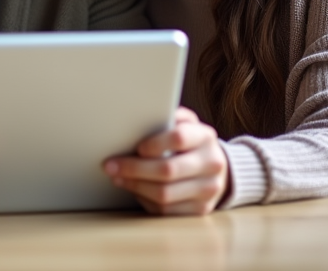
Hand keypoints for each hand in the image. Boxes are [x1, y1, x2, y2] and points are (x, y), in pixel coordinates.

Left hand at [103, 107, 228, 215]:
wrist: (216, 169)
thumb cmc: (190, 143)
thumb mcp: (185, 124)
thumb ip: (167, 118)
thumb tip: (137, 116)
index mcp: (205, 137)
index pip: (178, 138)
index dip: (154, 144)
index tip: (136, 148)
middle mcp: (211, 164)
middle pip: (167, 170)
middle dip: (134, 169)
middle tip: (111, 166)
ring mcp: (208, 190)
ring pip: (164, 194)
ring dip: (135, 186)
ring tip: (118, 178)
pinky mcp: (200, 210)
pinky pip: (166, 211)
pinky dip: (145, 200)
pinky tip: (134, 190)